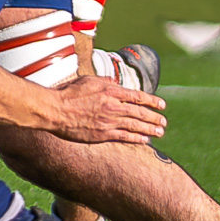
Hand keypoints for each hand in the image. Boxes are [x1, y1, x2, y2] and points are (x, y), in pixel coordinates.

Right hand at [48, 78, 165, 144]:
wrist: (55, 110)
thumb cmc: (69, 93)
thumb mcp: (88, 80)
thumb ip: (105, 81)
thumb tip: (115, 82)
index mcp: (110, 91)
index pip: (137, 96)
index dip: (152, 101)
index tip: (162, 105)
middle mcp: (113, 106)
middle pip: (140, 112)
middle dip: (154, 117)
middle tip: (164, 121)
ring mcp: (109, 121)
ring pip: (135, 126)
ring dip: (150, 129)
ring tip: (160, 132)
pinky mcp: (103, 134)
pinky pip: (125, 137)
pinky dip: (137, 138)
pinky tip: (145, 140)